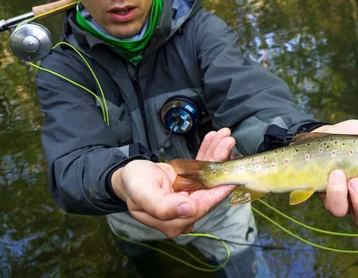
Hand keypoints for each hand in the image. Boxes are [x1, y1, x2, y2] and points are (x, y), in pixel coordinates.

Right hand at [111, 127, 236, 237]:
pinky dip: (208, 153)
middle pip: (209, 188)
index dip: (218, 191)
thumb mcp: (142, 194)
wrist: (126, 176)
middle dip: (219, 163)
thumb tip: (189, 210)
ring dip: (216, 155)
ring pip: (208, 176)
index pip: (202, 206)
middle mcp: (185, 213)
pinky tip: (215, 140)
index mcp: (174, 222)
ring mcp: (189, 198)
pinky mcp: (190, 185)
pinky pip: (201, 169)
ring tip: (224, 137)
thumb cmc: (132, 185)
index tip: (231, 175)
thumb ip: (164, 206)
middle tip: (228, 142)